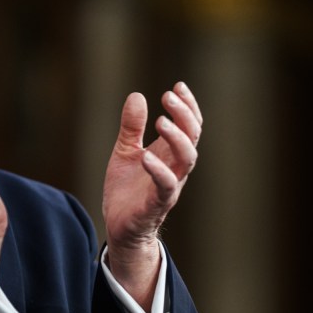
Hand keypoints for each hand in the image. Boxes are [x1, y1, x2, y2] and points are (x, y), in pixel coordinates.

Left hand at [102, 82, 202, 302]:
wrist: (119, 226)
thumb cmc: (127, 190)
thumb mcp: (125, 151)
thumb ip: (131, 127)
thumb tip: (137, 95)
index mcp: (170, 154)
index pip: (190, 126)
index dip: (188, 106)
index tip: (178, 86)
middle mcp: (175, 168)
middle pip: (192, 138)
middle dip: (184, 115)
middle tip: (168, 96)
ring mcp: (169, 186)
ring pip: (187, 160)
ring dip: (177, 139)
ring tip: (161, 122)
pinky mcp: (156, 204)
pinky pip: (165, 186)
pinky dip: (159, 170)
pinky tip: (147, 155)